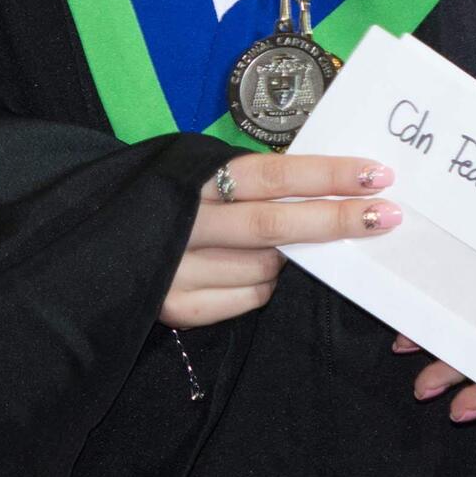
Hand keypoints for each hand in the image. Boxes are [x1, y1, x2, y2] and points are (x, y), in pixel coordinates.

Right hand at [160, 150, 399, 328]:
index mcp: (192, 177)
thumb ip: (245, 179)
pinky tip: (251, 274)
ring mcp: (176, 270)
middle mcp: (182, 223)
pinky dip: (261, 289)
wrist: (89, 238)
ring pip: (266, 270)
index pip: (272, 176)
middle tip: (386, 216)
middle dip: (336, 220)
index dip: (326, 175)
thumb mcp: (194, 168)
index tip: (376, 173)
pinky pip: (246, 301)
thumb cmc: (161, 194)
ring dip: (288, 260)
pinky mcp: (174, 308)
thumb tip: (321, 184)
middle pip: (275, 225)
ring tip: (279, 247)